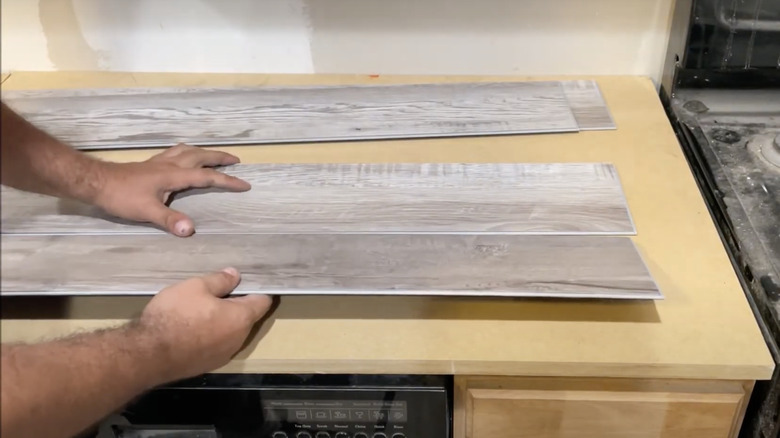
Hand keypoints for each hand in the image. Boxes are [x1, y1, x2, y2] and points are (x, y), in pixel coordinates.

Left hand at [91, 144, 250, 235]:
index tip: (245, 184)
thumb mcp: (147, 211)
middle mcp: (170, 165)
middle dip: (220, 158)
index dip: (227, 181)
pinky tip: (184, 156)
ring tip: (214, 155)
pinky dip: (187, 152)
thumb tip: (190, 230)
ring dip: (204, 152)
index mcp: (174, 176)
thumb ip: (169, 219)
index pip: (207, 177)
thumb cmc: (121, 197)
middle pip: (201, 157)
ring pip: (188, 151)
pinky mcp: (151, 164)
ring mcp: (160, 162)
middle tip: (236, 160)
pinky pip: (176, 152)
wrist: (96, 182)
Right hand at [136, 268, 271, 380]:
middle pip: (247, 317)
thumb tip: (235, 275)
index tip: (249, 279)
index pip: (263, 301)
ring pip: (232, 332)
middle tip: (220, 290)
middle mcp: (238, 339)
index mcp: (241, 318)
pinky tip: (194, 327)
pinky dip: (212, 334)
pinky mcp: (208, 365)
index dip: (259, 288)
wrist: (148, 355)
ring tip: (203, 307)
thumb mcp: (195, 287)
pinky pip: (217, 344)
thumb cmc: (175, 315)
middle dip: (238, 304)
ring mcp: (224, 355)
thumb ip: (220, 280)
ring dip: (224, 320)